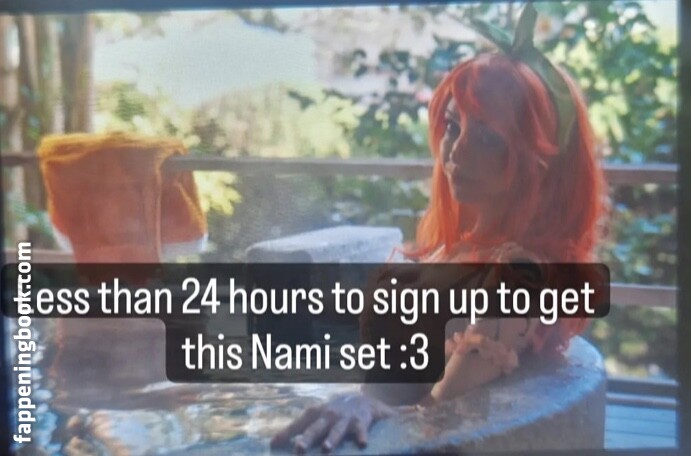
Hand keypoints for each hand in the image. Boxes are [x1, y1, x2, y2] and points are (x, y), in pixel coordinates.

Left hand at [270, 393, 397, 453]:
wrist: (363, 399)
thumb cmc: (333, 412)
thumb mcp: (317, 416)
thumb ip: (298, 429)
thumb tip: (273, 444)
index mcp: (315, 413)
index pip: (298, 424)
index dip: (286, 434)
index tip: (273, 445)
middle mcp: (328, 415)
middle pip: (316, 428)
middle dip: (307, 438)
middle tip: (299, 449)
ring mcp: (345, 418)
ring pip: (337, 430)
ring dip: (331, 439)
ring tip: (326, 448)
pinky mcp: (361, 421)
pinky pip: (361, 430)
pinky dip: (361, 437)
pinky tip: (362, 445)